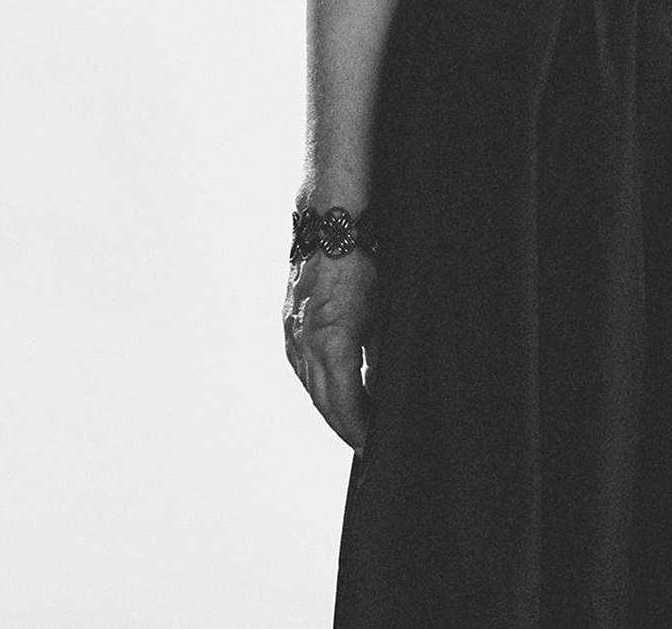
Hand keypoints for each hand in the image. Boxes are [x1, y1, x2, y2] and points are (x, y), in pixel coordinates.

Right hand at [284, 250, 377, 449]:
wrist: (331, 226)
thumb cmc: (363, 264)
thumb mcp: (383, 314)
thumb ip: (380, 357)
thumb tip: (383, 390)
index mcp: (331, 343)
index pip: (343, 404)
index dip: (357, 429)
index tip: (371, 445)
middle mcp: (304, 344)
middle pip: (322, 402)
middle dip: (343, 426)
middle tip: (362, 443)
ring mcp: (292, 334)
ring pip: (309, 385)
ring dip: (328, 407)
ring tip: (350, 422)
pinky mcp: (288, 325)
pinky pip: (300, 366)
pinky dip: (316, 384)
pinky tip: (330, 389)